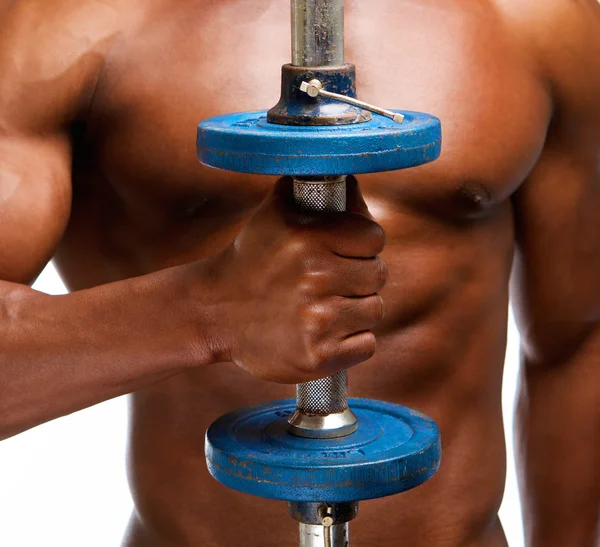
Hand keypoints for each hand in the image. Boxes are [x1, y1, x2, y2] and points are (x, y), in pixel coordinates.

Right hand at [210, 177, 386, 382]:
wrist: (215, 312)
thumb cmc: (251, 259)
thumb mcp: (273, 213)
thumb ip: (310, 188)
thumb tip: (352, 181)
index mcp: (308, 238)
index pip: (374, 238)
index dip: (363, 243)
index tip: (345, 251)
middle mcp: (314, 278)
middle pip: (378, 274)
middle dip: (359, 276)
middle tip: (331, 281)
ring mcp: (318, 321)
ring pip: (375, 310)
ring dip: (355, 309)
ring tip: (324, 306)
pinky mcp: (319, 357)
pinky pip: (367, 344)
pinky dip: (351, 341)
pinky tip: (325, 333)